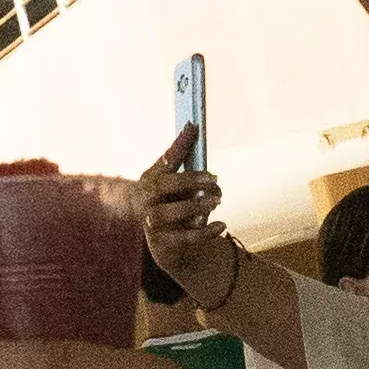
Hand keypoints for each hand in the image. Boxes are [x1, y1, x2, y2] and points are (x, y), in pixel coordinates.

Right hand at [137, 126, 235, 301]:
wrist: (163, 242)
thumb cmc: (169, 202)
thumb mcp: (173, 179)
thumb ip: (180, 154)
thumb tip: (192, 125)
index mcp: (150, 181)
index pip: (163, 162)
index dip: (178, 148)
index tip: (195, 131)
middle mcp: (147, 201)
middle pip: (164, 187)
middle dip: (191, 181)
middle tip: (215, 180)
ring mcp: (153, 224)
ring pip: (173, 213)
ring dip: (197, 205)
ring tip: (217, 201)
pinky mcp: (164, 244)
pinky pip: (186, 238)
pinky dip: (206, 231)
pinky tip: (221, 224)